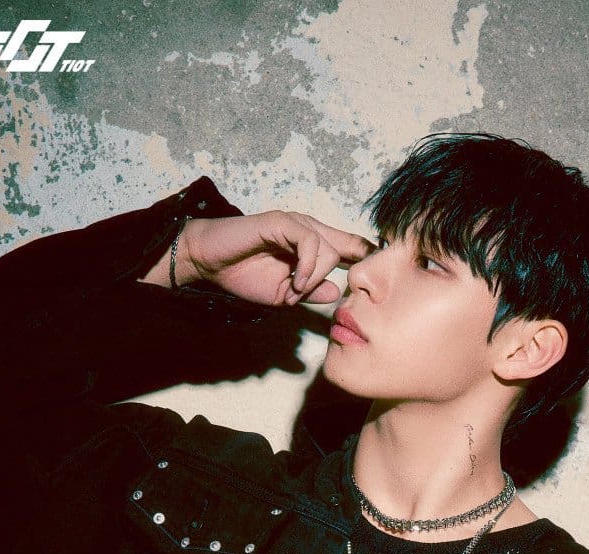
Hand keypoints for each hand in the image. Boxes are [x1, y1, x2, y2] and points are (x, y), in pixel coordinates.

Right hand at [176, 210, 374, 306]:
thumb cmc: (244, 275)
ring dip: (314, 277)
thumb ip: (312, 293)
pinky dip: (307, 266)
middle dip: (328, 279)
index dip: (367, 257)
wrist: (211, 263)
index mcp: (312, 246)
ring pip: (329, 249)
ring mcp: (296, 224)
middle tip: (300, 293)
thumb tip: (337, 292)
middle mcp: (308, 231)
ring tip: (293, 289)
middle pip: (345, 251)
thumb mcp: (286, 295)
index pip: (350, 247)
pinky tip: (295, 281)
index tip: (377, 276)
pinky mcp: (282, 222)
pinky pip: (310, 241)